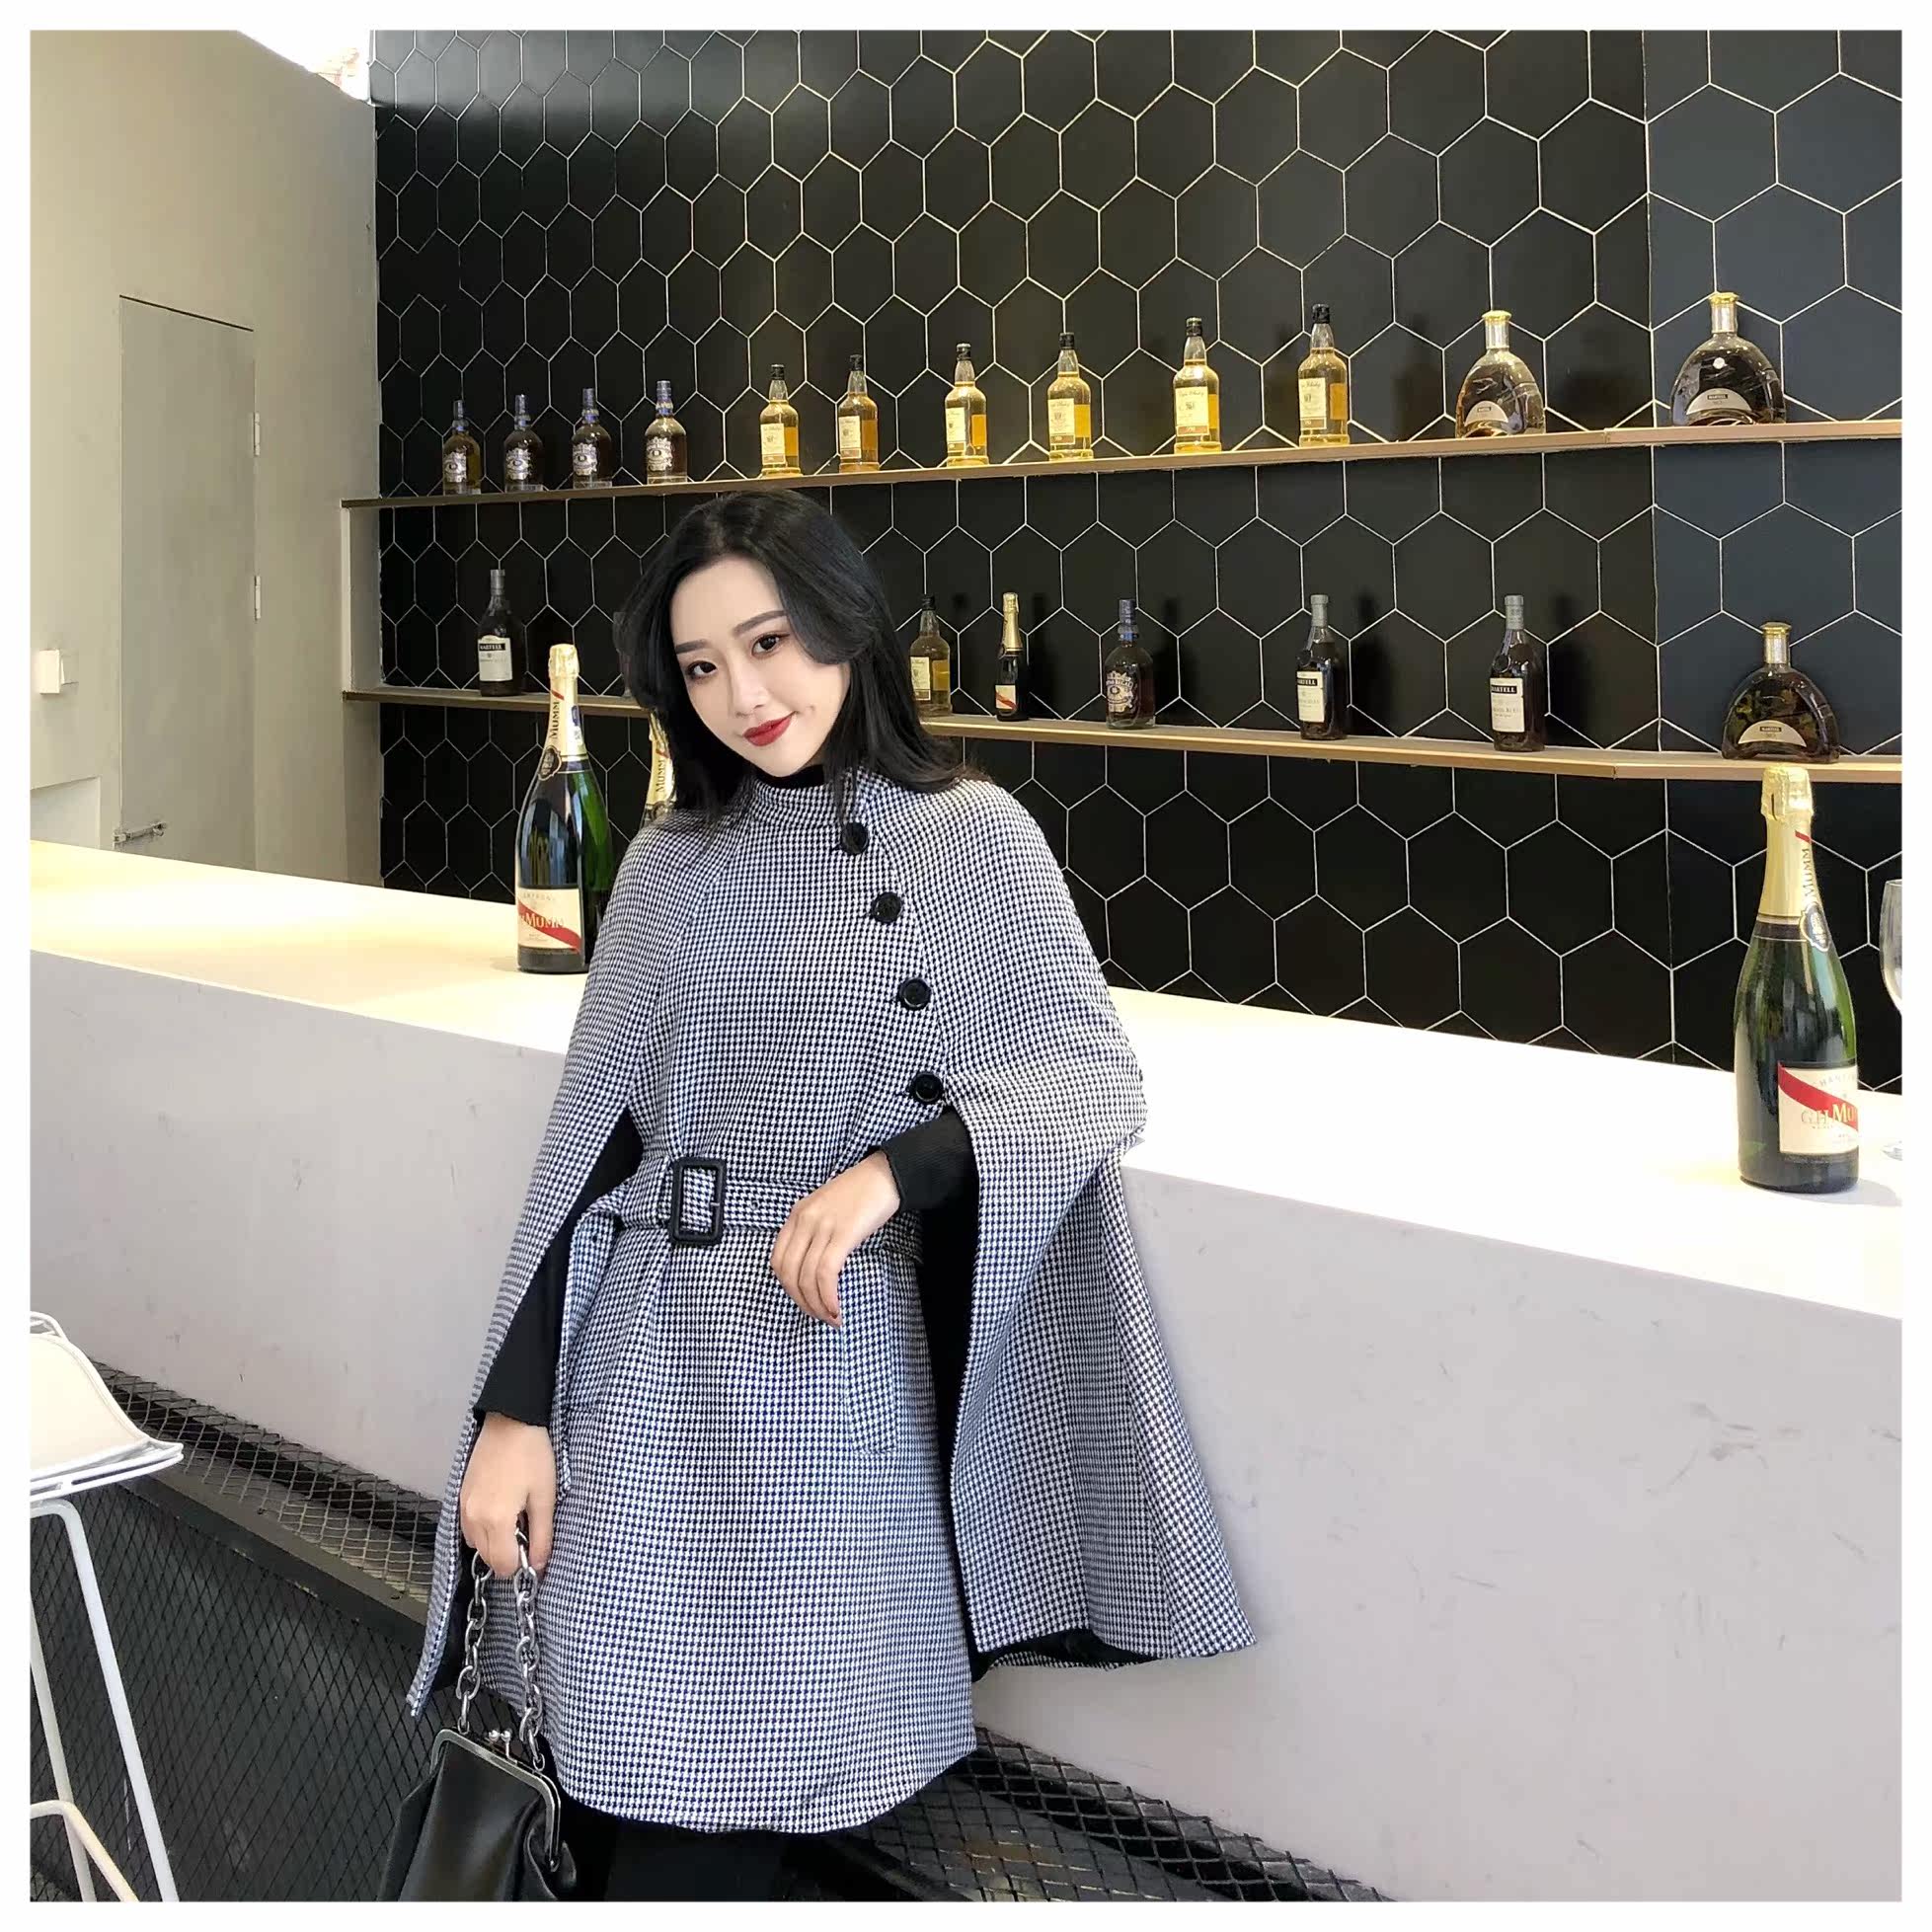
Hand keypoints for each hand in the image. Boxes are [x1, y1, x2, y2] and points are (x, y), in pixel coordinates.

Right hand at [459, 1413, 556, 1578]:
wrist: (510, 1421)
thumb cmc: (533, 1456)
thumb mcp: (545, 1496)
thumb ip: (542, 1536)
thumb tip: (539, 1567)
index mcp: (495, 1520)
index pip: (503, 1565)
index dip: (522, 1563)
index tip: (534, 1547)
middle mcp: (473, 1518)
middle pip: (487, 1558)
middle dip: (508, 1554)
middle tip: (527, 1529)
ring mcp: (463, 1507)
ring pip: (476, 1544)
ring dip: (494, 1542)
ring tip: (515, 1517)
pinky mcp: (460, 1496)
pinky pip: (469, 1528)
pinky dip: (483, 1529)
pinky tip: (500, 1510)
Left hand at [769, 1150, 900, 1326]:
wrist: (886, 1175)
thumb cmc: (860, 1193)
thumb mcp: (825, 1208)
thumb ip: (814, 1232)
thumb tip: (813, 1269)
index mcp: (796, 1214)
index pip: (777, 1260)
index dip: (788, 1288)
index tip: (805, 1300)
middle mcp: (804, 1220)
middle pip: (788, 1273)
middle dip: (801, 1301)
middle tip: (818, 1315)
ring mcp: (822, 1226)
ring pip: (806, 1277)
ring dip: (817, 1305)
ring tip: (831, 1317)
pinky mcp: (843, 1234)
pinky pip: (826, 1273)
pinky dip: (828, 1296)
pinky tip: (836, 1307)